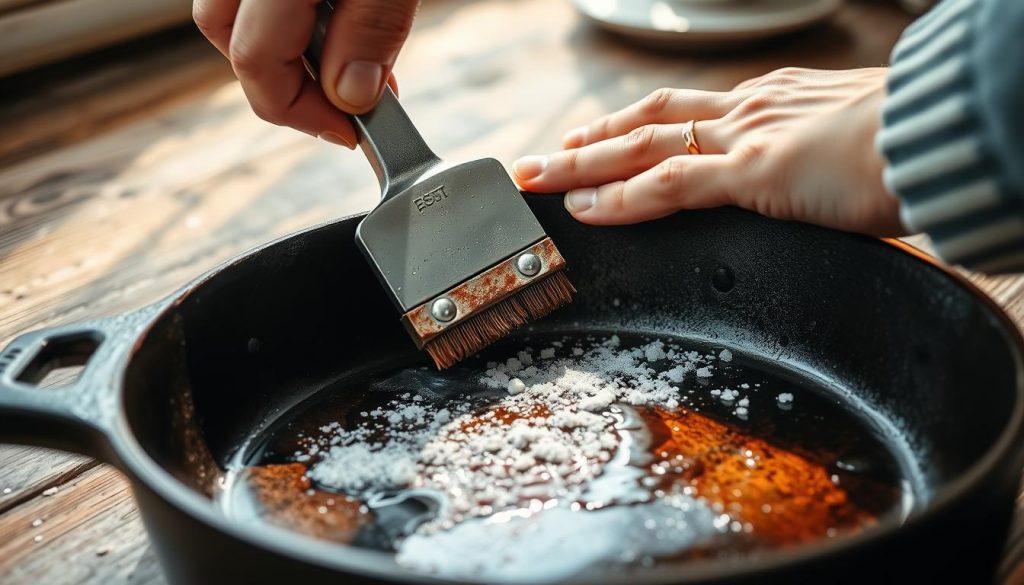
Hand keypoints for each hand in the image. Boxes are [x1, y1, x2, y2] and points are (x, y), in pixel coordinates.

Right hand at [193, 0, 418, 147]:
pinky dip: (284, 16)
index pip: (257, 61)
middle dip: (284, 86)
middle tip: (342, 108)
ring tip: (343, 65)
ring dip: (280, 49)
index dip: (305, 113)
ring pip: (234, 12)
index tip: (353, 135)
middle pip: (227, 37)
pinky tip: (334, 22)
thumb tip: (351, 95)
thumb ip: (371, 28)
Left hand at [513, 68, 902, 236]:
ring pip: (641, 148)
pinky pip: (669, 185)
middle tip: (543, 158)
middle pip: (647, 122)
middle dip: (588, 140)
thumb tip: (814, 183)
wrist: (944, 137)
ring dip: (583, 165)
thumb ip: (814, 162)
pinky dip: (621, 198)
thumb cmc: (910, 145)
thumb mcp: (848, 144)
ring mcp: (746, 138)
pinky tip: (586, 209)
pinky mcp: (754, 171)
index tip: (595, 138)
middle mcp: (748, 110)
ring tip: (539, 180)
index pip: (683, 113)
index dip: (631, 125)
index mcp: (769, 102)